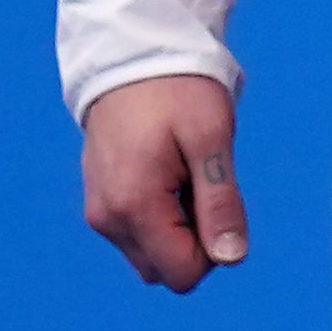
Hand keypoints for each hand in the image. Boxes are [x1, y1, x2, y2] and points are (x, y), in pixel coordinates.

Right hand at [81, 74, 246, 291]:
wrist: (132, 57)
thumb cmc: (177, 91)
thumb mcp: (212, 140)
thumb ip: (220, 203)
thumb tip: (231, 258)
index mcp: (134, 207)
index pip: (182, 273)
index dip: (214, 247)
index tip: (217, 197)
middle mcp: (108, 221)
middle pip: (165, 269)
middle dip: (195, 240)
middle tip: (201, 181)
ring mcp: (100, 213)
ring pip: (150, 254)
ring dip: (178, 229)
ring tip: (184, 173)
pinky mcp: (100, 203)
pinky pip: (137, 233)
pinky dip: (160, 217)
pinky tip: (167, 174)